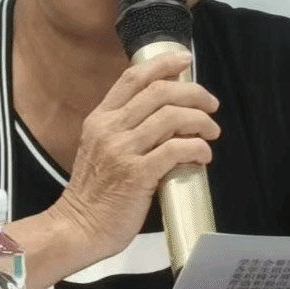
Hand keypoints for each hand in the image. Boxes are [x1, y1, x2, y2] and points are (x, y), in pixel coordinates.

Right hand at [49, 52, 220, 261]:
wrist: (78, 228)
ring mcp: (122, 151)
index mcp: (100, 119)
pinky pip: (176, 150)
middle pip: (159, 92)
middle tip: (211, 105)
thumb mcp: (99, 148)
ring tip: (212, 132)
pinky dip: (197, 148)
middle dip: (194, 93)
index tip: (185, 60)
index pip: (133, 77)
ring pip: (171, 117)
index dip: (163, 63)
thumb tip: (168, 117)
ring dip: (201, 121)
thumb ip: (125, 129)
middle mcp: (110, 129)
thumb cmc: (93, 193)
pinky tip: (204, 155)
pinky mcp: (137, 175)